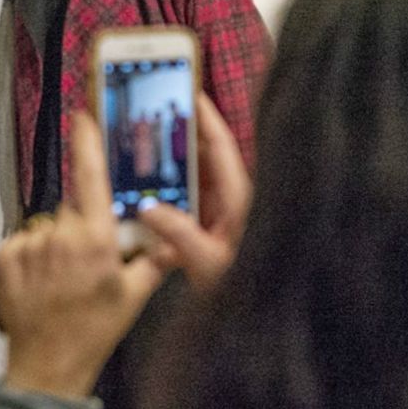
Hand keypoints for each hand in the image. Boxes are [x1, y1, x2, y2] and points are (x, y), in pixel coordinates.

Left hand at [0, 113, 163, 400]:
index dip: (87, 141)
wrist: (48, 365)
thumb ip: (156, 259)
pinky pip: (24, 241)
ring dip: (57, 242)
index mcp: (96, 239)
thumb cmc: (95, 330)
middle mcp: (60, 235)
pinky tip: (42, 281)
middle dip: (83, 224)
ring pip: (48, 226)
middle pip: (73, 208)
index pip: (90, 176)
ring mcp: (29, 246)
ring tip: (63, 279)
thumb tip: (177, 236)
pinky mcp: (6, 257)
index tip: (83, 115)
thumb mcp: (134, 296)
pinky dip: (33, 254)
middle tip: (89, 259)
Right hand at [138, 94, 248, 288]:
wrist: (267, 317)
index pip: (220, 146)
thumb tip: (147, 207)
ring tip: (140, 157)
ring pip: (195, 184)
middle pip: (203, 160)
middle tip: (148, 122)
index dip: (205, 117)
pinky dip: (172, 202)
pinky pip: (192, 208)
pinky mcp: (217, 234)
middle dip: (177, 141)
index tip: (188, 90)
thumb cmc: (251, 290)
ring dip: (171, 173)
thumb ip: (179, 235)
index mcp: (240, 199)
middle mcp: (234, 202)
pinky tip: (148, 204)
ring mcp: (226, 217)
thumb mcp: (210, 263)